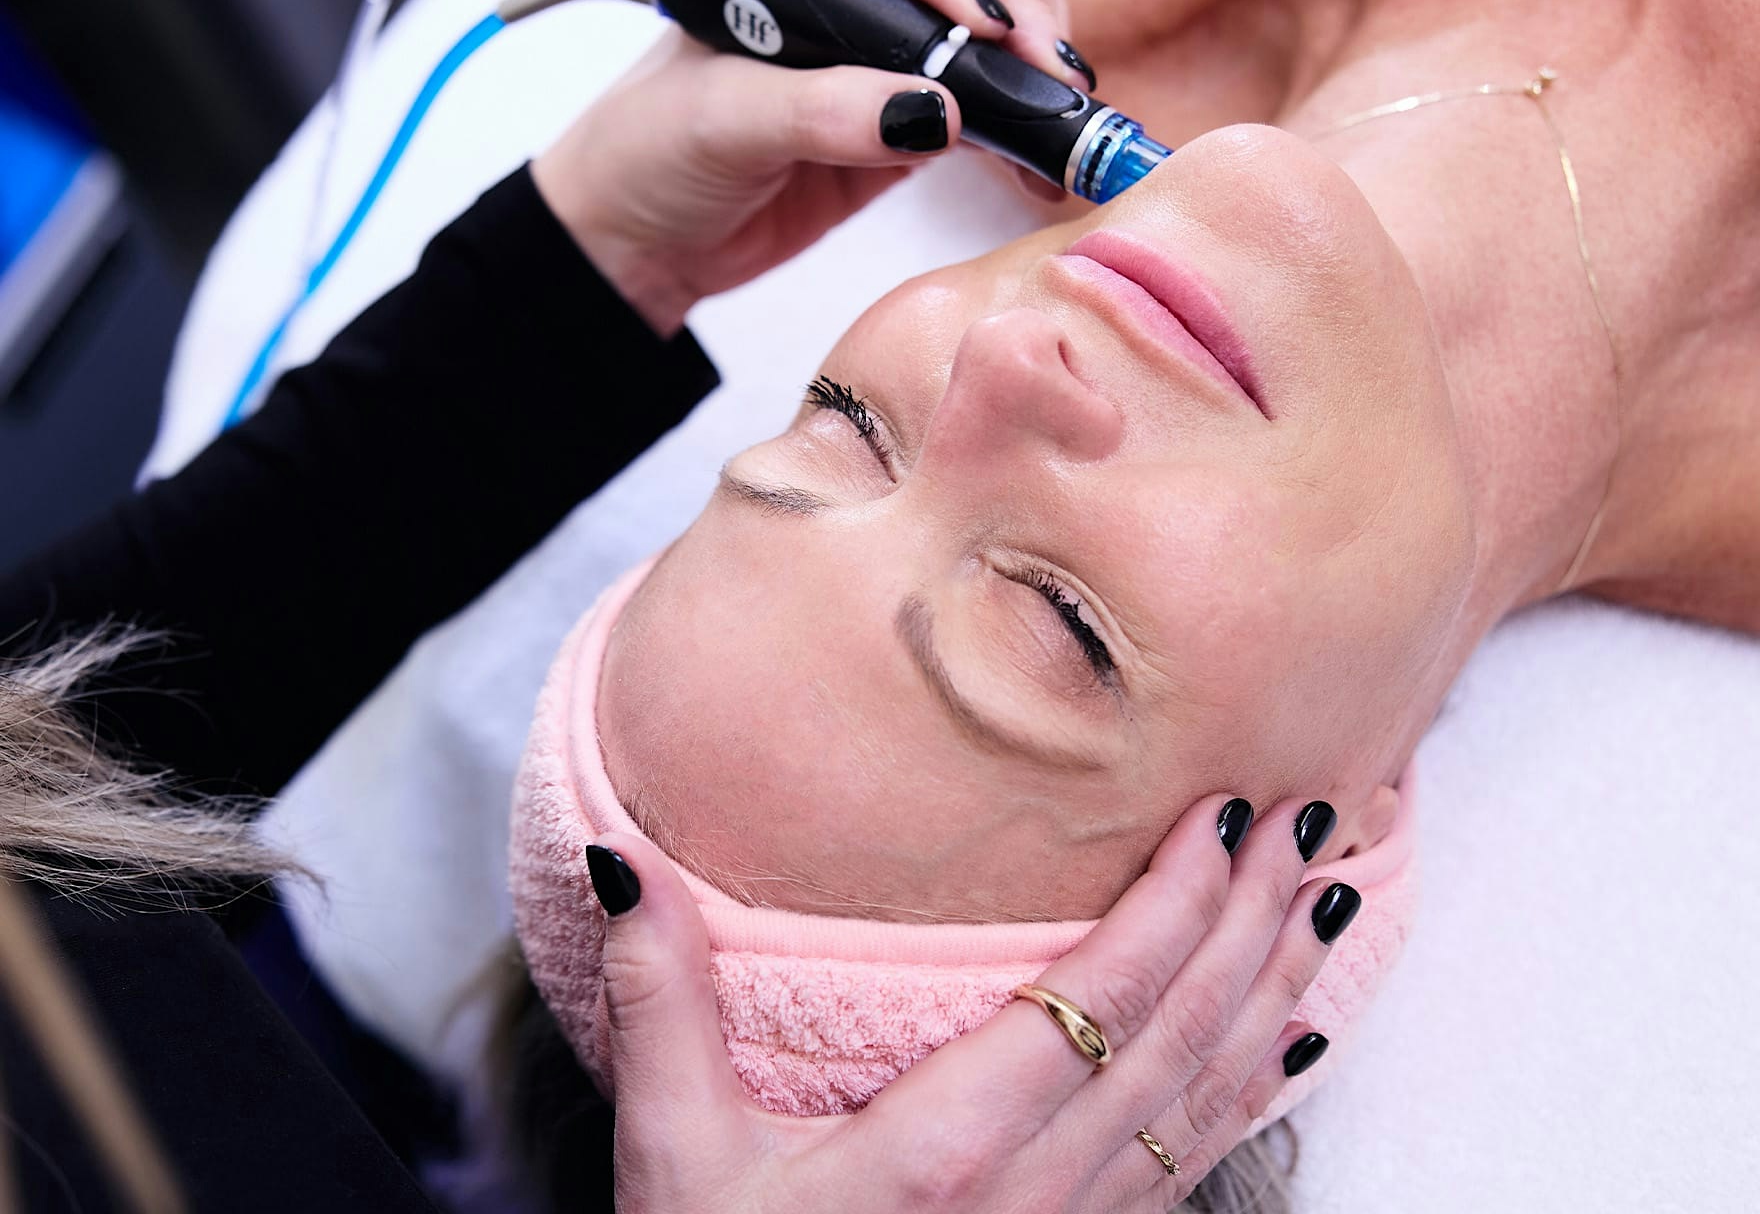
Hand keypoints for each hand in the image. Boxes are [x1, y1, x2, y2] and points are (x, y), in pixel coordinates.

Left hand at [531, 0, 1083, 335]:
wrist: (645, 241)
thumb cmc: (650, 151)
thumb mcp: (717, 120)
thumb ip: (819, 109)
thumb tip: (930, 111)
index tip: (966, 20)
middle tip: (1036, 70)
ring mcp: (901, 46)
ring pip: (1006, 12)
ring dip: (1040, 59)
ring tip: (1056, 124)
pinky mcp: (921, 119)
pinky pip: (997, 106)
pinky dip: (1029, 132)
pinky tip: (1043, 170)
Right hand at [592, 794, 1355, 1211]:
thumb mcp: (674, 1155)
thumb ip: (664, 1001)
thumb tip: (627, 863)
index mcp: (946, 1156)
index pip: (1096, 1006)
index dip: (1173, 905)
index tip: (1222, 815)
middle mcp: (1035, 1198)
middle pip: (1180, 1039)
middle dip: (1254, 921)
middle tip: (1311, 819)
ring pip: (1208, 1101)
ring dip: (1276, 990)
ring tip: (1328, 901)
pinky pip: (1197, 1162)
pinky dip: (1256, 1087)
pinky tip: (1292, 1039)